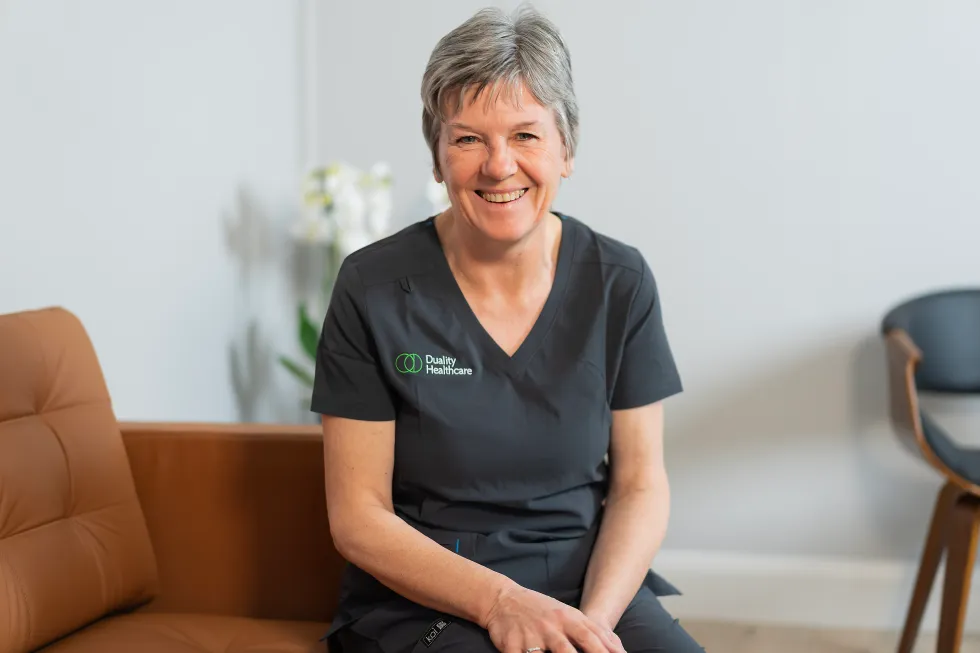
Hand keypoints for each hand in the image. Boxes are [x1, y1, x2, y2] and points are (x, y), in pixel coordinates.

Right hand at [484, 585, 626, 652]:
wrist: (504, 599)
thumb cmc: (544, 611)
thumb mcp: (570, 615)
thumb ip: (594, 633)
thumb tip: (620, 651)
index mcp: (567, 619)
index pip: (590, 638)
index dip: (603, 652)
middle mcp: (550, 627)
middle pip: (567, 651)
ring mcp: (530, 636)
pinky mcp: (512, 645)